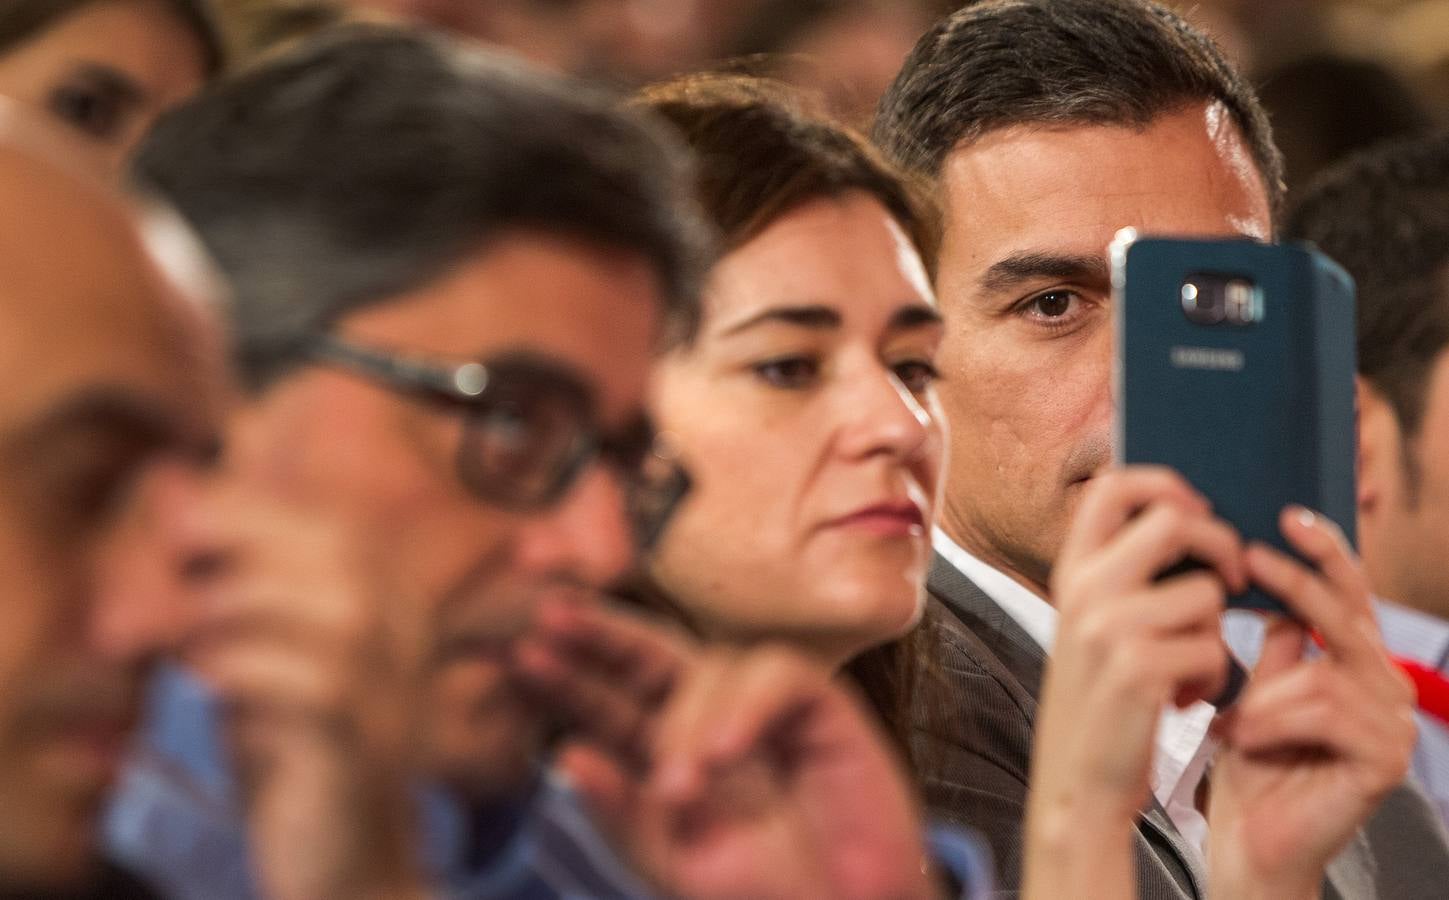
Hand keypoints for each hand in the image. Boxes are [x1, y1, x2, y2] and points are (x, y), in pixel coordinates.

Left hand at [182, 488, 429, 899]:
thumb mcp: (255, 656)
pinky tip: (203, 678)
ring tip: (180, 632)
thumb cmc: (293, 753)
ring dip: (240, 603)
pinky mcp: (365, 750)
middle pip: (344, 555)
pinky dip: (250, 667)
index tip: (174, 518)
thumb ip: (221, 585)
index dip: (256, 509)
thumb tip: (172, 492)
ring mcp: (393, 694)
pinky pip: (322, 688)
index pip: (336, 528)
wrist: (345, 861)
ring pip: (341, 613)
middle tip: (167, 556)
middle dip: (245, 538)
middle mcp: (408, 643)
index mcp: (392, 608)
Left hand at [512, 600, 937, 899]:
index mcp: (670, 751)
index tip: (522, 653)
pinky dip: (748, 706)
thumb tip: (564, 757)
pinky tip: (726, 752)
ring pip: (712, 667)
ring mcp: (767, 706)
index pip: (611, 700)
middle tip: (552, 617)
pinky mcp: (824, 706)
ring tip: (678, 790)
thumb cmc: (767, 893)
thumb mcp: (676, 860)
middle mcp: (714, 716)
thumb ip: (622, 813)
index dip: (570, 675)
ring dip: (686, 722)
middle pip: (652, 655)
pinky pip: (778, 678)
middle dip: (603, 634)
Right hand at [1025, 466, 1243, 899]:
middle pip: (1174, 521)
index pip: (1112, 488)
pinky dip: (1216, 679)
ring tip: (1189, 668)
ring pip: (1206, 594)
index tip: (1196, 508)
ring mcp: (1109, 628)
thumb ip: (1127, 577)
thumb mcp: (1095, 628)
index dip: (1164, 483)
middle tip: (1233, 578)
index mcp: (1071, 573)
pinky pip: (1214, 649)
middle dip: (1221, 544)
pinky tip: (1185, 700)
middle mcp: (1084, 590)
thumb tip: (1193, 521)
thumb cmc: (1100, 704)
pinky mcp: (1140, 669)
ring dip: (1216, 633)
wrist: (1076, 785)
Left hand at [1209, 507, 1415, 899]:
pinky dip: (1272, 720)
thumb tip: (1262, 560)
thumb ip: (1275, 635)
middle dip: (1294, 583)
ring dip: (1262, 693)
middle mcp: (1384, 686)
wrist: (1247, 838)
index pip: (1348, 592)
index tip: (1284, 515)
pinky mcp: (1384, 759)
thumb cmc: (1247, 761)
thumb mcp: (1255, 684)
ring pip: (1323, 669)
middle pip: (1347, 615)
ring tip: (1232, 721)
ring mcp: (1392, 724)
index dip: (1323, 550)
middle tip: (1247, 557)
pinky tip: (1246, 739)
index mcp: (1355, 662)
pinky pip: (1324, 709)